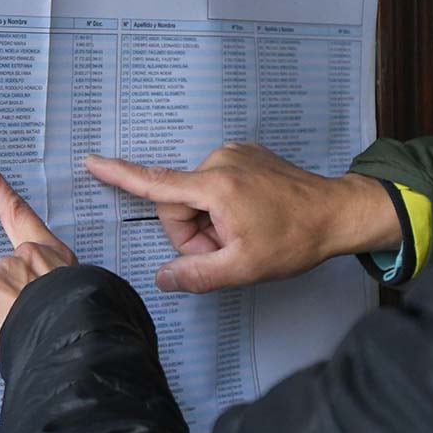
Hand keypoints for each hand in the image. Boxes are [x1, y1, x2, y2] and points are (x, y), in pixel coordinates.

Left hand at [0, 159, 76, 359]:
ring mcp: (5, 269)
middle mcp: (28, 255)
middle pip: (1, 286)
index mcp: (52, 255)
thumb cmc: (83, 327)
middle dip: (8, 310)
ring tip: (29, 333)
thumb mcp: (75, 298)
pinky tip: (6, 339)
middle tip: (34, 325)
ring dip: (1, 325)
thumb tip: (25, 312)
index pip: (21, 215)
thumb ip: (47, 293)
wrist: (81, 339)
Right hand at [85, 143, 398, 292]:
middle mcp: (219, 161)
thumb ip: (198, 275)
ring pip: (196, 197)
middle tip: (225, 252)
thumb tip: (163, 277)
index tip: (92, 162)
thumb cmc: (296, 240)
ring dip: (209, 222)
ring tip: (243, 235)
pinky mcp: (245, 155)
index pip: (156, 182)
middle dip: (193, 233)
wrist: (340, 213)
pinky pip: (215, 185)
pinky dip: (222, 206)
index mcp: (215, 187)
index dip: (119, 175)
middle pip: (177, 204)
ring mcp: (234, 155)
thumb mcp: (245, 268)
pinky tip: (251, 218)